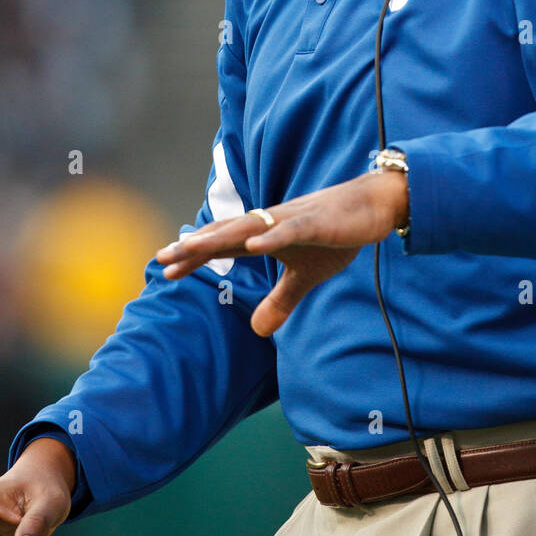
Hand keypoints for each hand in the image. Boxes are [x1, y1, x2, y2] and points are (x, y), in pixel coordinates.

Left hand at [156, 170, 408, 337]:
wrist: (373, 204)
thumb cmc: (336, 235)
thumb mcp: (307, 276)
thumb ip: (281, 300)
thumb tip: (257, 331)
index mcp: (267, 236)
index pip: (223, 246)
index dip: (195, 256)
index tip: (165, 268)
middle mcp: (272, 224)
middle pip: (226, 235)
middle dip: (194, 247)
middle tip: (161, 257)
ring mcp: (292, 221)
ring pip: (249, 229)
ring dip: (219, 238)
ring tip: (191, 247)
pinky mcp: (316, 222)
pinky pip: (289, 230)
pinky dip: (271, 236)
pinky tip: (252, 245)